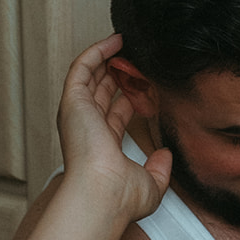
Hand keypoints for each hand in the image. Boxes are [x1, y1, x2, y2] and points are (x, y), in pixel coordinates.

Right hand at [56, 35, 170, 223]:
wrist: (103, 194)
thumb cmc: (121, 198)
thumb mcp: (151, 184)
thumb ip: (160, 169)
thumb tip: (166, 154)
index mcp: (103, 147)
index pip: (116, 115)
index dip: (131, 97)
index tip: (147, 85)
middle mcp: (88, 128)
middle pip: (102, 92)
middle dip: (120, 74)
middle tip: (138, 59)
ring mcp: (78, 113)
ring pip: (91, 76)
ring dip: (108, 58)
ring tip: (128, 43)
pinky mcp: (73, 101)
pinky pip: (82, 67)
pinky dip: (96, 52)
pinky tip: (115, 41)